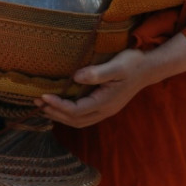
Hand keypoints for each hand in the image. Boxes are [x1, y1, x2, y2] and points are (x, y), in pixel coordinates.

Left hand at [36, 48, 150, 126]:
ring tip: (43, 106)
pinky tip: (59, 105)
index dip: (58, 105)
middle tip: (37, 102)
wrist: (149, 68)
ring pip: (79, 121)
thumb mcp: (117, 65)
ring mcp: (106, 110)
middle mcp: (105, 110)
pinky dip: (68, 113)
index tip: (43, 96)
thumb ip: (97, 73)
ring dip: (60, 115)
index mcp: (106, 102)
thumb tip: (76, 77)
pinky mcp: (105, 105)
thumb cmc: (133, 64)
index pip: (76, 111)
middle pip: (75, 120)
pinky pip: (83, 116)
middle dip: (55, 113)